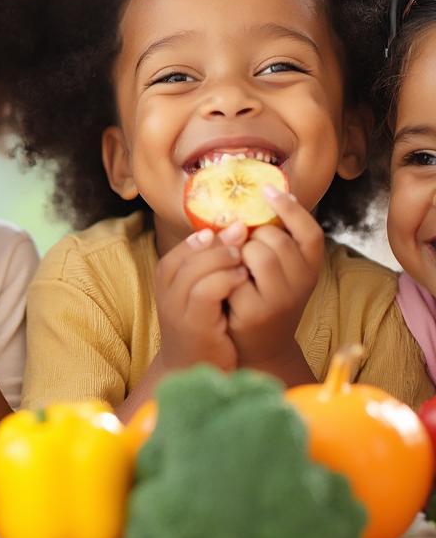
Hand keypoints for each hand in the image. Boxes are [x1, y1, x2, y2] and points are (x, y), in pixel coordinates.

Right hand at [155, 225, 246, 371]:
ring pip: (197, 271)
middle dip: (218, 242)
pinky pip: (207, 291)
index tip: (229, 228)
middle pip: (187, 256)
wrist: (194, 370)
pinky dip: (227, 280)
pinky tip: (244, 278)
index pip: (180, 249)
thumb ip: (206, 267)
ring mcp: (177, 310)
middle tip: (243, 234)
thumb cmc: (203, 327)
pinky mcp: (195, 325)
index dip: (205, 236)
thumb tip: (228, 231)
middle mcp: (166, 293)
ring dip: (224, 259)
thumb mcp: (197, 293)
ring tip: (244, 259)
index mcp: (165, 281)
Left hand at [226, 187, 323, 368]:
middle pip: (275, 238)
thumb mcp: (277, 269)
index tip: (267, 189)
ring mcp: (281, 298)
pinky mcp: (256, 311)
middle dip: (252, 236)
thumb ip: (272, 240)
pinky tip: (227, 283)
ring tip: (236, 267)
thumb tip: (251, 197)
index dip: (291, 208)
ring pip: (255, 252)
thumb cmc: (261, 298)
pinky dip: (226, 273)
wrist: (257, 347)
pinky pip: (235, 274)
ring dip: (238, 253)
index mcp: (310, 267)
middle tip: (243, 249)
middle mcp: (302, 282)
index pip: (310, 231)